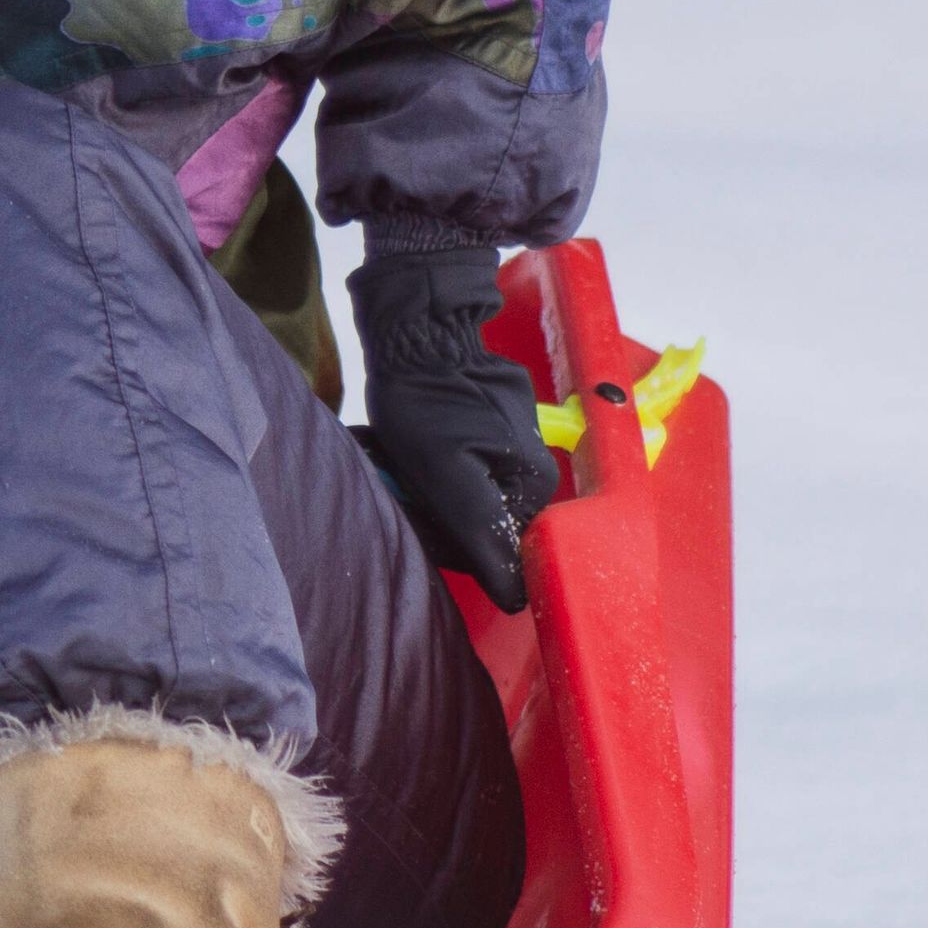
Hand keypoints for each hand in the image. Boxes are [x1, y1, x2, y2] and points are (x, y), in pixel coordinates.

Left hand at [353, 233, 551, 614]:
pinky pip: (458, 467)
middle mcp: (531, 469)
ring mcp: (510, 446)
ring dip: (423, 488)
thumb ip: (482, 534)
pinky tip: (402, 450)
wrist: (416, 329)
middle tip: (401, 482)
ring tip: (396, 462)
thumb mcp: (447, 475)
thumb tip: (519, 598)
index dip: (449, 540)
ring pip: (462, 496)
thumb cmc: (425, 401)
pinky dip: (425, 465)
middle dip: (433, 510)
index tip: (419, 511)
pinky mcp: (487, 427)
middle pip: (477, 522)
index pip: (494, 549)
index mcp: (531, 485)